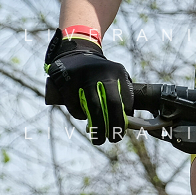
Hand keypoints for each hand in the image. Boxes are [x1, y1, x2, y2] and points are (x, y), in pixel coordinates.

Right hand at [44, 28, 132, 144]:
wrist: (74, 55)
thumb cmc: (100, 72)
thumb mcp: (115, 74)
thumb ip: (123, 92)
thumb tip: (128, 119)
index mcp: (116, 72)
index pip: (124, 99)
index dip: (124, 117)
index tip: (123, 128)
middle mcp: (100, 74)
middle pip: (110, 105)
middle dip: (114, 126)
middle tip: (114, 139)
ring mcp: (83, 79)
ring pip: (92, 110)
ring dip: (97, 128)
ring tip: (99, 139)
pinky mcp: (67, 85)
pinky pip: (75, 108)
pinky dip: (81, 116)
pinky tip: (85, 119)